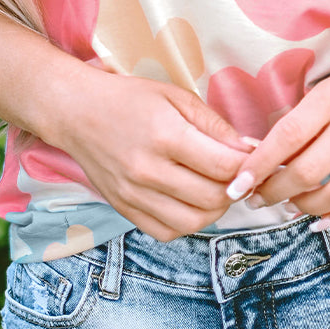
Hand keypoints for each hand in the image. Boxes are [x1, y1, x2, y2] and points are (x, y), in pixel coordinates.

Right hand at [49, 64, 252, 241]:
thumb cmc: (129, 99)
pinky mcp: (123, 209)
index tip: (253, 158)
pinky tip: (190, 201)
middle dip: (236, 189)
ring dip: (215, 210)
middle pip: (214, 198)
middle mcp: (148, 170)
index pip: (225, 166)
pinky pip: (167, 232)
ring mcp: (133, 194)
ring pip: (193, 222)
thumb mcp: (176, 96)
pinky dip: (187, 223)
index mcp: (165, 135)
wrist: (76, 112)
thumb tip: (249, 150)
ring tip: (216, 188)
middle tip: (239, 174)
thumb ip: (215, 124)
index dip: (248, 165)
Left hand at [225, 39, 329, 229]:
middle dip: (275, 192)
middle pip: (308, 171)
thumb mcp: (329, 87)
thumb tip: (258, 155)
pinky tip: (323, 220)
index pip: (288, 137)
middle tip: (259, 198)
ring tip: (291, 206)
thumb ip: (299, 120)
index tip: (237, 185)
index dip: (259, 165)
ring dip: (305, 208)